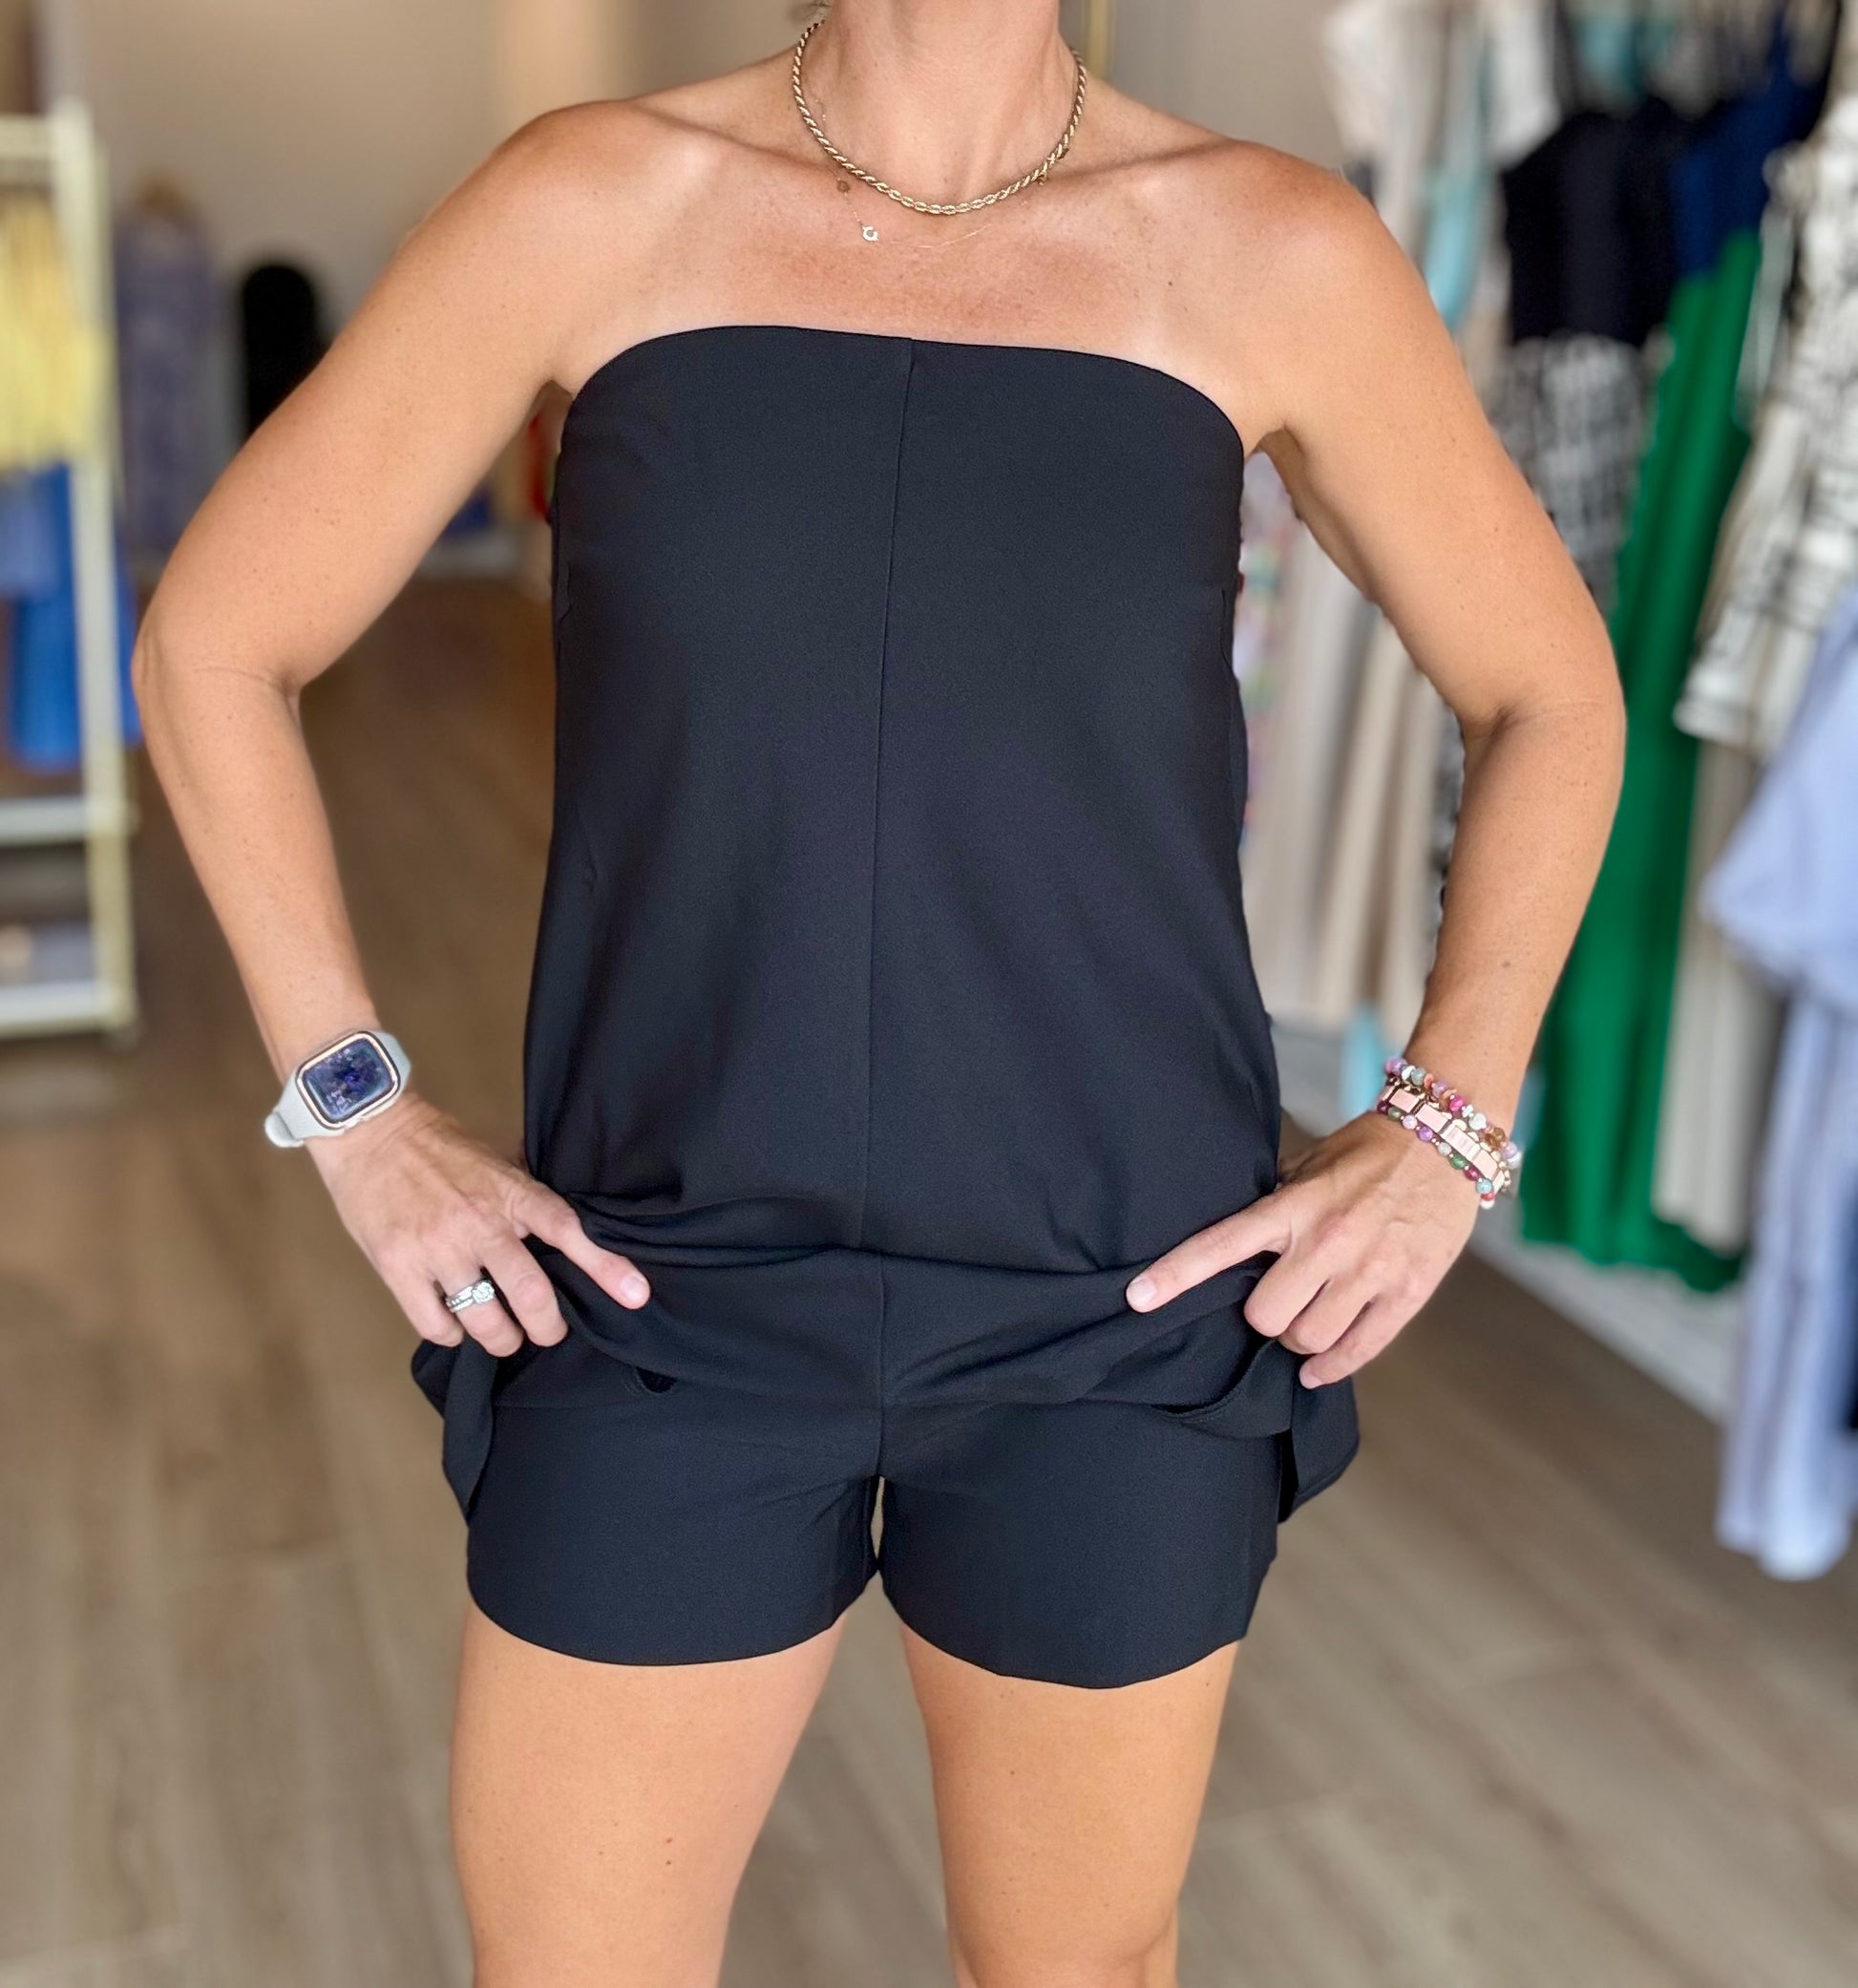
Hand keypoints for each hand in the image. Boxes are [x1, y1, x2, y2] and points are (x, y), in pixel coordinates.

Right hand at [309, 1092, 651, 1355]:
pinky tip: (455, 1322)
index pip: (569, 1231)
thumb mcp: (494, 1156)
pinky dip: (452, 1333)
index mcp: (511, 1193)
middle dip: (548, 1328)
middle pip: (532, 1295)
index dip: (606, 1266)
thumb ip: (528, 1186)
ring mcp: (438, 1249)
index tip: (636, 1295)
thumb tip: (569, 1215)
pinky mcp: (398, 1268)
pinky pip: (438, 1325)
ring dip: (502, 1338)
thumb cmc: (436, 1144)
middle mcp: (480, 1224)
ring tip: (504, 1334)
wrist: (369, 1130)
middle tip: (549, 1332)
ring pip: (486, 1321)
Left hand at [1125, 1110, 1480, 1386]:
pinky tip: (1316, 1369)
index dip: (1174, 1275)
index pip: (1220, 1245)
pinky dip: (1330, 1368)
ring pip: (1307, 1341)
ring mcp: (1370, 1271)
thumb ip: (1268, 1203)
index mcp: (1293, 1206)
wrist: (1444, 1145)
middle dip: (1264, 1317)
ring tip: (1307, 1318)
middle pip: (1264, 1317)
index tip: (1137, 1298)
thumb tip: (1224, 1232)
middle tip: (1277, 1301)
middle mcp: (1327, 1242)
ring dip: (1299, 1339)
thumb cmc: (1365, 1155)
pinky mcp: (1408, 1294)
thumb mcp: (1306, 1165)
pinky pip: (1358, 1352)